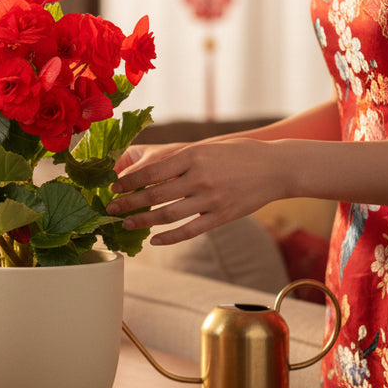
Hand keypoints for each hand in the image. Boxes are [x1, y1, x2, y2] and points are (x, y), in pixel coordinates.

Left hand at [107, 138, 282, 243]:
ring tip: (127, 224)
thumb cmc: (238, 153)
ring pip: (168, 215)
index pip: (152, 171)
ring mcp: (211, 199)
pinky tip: (155, 240)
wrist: (276, 167)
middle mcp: (199, 178)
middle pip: (154, 195)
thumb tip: (147, 169)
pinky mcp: (222, 216)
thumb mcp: (207, 147)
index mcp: (193, 156)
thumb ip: (180, 159)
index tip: (112, 187)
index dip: (128, 181)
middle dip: (128, 203)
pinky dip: (170, 237)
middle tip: (111, 209)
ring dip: (143, 221)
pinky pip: (190, 230)